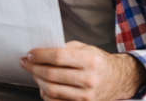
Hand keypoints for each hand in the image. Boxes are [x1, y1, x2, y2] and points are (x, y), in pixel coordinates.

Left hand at [20, 42, 145, 100]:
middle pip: (52, 74)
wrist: (118, 79)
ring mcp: (87, 95)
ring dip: (37, 80)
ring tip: (34, 73)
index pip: (57, 57)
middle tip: (27, 63)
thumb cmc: (99, 62)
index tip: (30, 54)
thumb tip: (40, 52)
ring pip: (52, 89)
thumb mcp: (85, 48)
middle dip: (34, 68)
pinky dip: (45, 94)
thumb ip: (64, 48)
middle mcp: (89, 79)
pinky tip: (43, 86)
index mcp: (90, 60)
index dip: (39, 56)